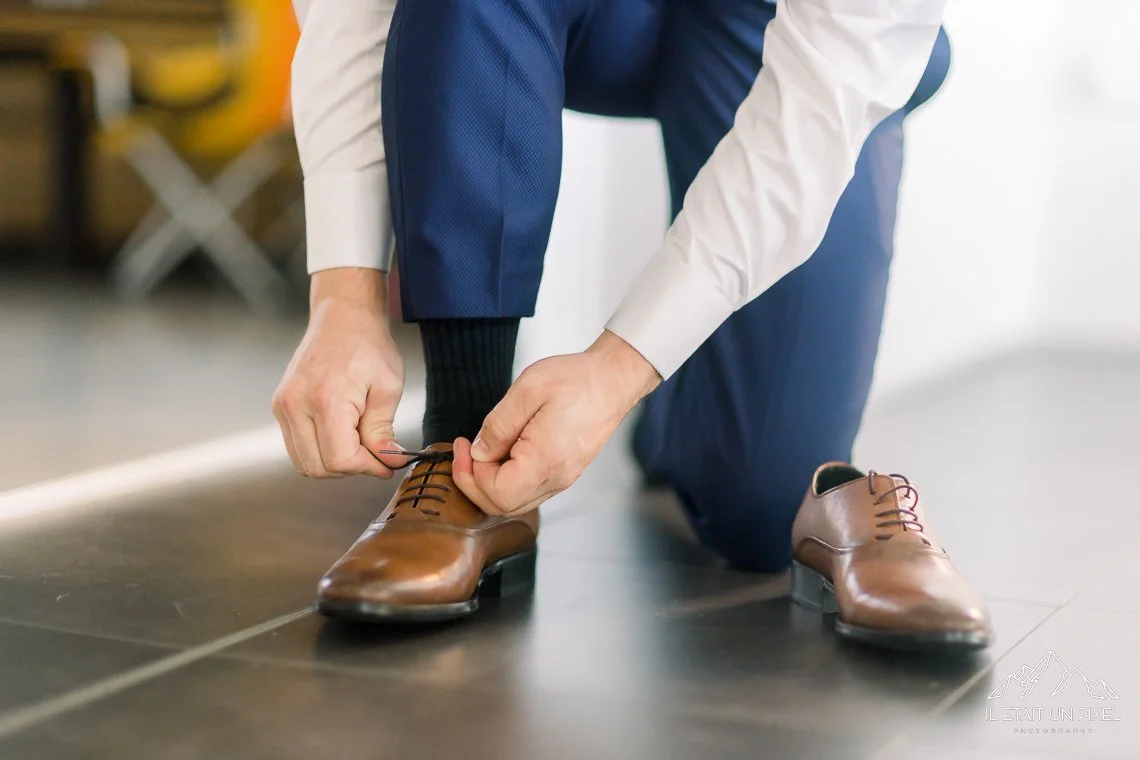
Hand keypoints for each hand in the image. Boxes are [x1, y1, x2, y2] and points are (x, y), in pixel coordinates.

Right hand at [272, 268, 407, 477]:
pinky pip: (297, 446)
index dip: (367, 468)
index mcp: (326, 399)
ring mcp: (283, 406)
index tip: (387, 463)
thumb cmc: (368, 346)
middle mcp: (296, 405)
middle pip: (318, 468)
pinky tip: (342, 434)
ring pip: (304, 462)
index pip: (341, 460)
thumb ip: (383, 430)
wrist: (342, 317)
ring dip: (333, 463)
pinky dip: (319, 451)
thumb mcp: (388, 387)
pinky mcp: (280, 406)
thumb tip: (387, 462)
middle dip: (351, 468)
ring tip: (358, 442)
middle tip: (375, 454)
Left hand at [452, 330, 660, 514]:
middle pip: (503, 507)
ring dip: (490, 484)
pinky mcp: (564, 472)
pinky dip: (507, 480)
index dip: (471, 475)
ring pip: (515, 503)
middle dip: (474, 484)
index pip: (497, 493)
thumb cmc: (576, 380)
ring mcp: (562, 478)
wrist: (613, 380)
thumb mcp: (527, 390)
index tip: (463, 447)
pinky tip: (502, 452)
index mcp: (545, 460)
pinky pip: (528, 491)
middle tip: (463, 452)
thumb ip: (498, 425)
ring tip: (481, 450)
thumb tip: (479, 452)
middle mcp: (556, 478)